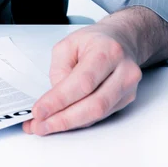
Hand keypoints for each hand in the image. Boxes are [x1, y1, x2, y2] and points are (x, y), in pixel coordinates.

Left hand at [23, 11, 142, 135]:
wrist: (120, 40)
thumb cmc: (94, 40)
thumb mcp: (67, 44)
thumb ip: (59, 70)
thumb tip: (55, 99)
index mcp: (107, 51)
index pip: (82, 82)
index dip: (59, 100)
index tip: (40, 111)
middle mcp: (123, 70)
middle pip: (94, 104)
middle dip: (63, 119)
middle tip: (40, 126)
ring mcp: (127, 87)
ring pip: (98, 114)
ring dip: (69, 124)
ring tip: (46, 126)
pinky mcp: (126, 99)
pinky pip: (100, 115)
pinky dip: (79, 121)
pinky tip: (62, 120)